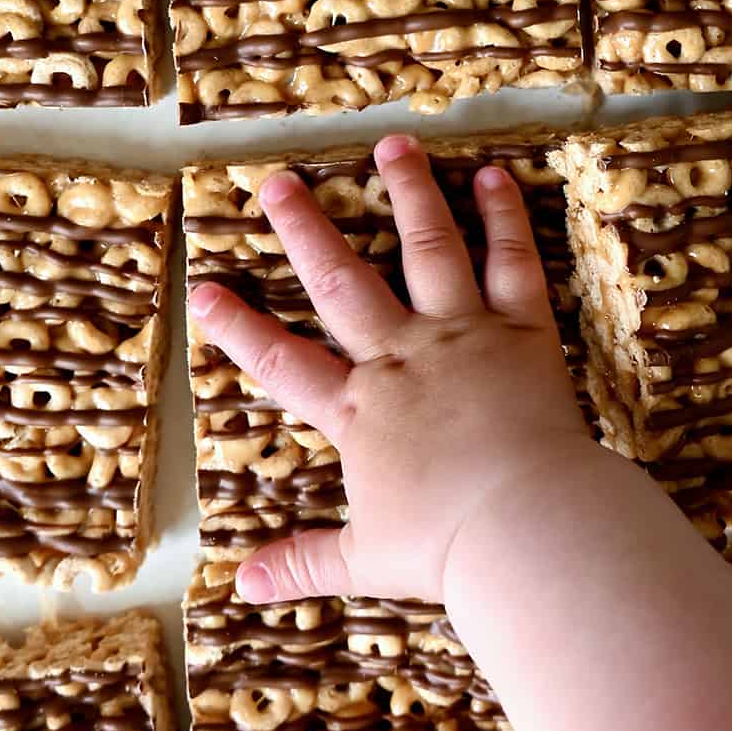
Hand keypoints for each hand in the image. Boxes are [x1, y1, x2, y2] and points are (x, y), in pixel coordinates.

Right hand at [188, 133, 590, 605]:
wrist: (527, 531)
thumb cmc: (447, 551)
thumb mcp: (366, 560)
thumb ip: (305, 562)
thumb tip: (244, 586)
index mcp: (358, 413)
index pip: (283, 363)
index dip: (238, 326)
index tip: (204, 288)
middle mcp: (400, 359)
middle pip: (343, 282)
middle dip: (306, 229)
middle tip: (278, 181)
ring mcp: (460, 337)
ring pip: (427, 249)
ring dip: (407, 193)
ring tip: (392, 144)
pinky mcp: (520, 332)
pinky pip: (510, 264)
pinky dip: (503, 218)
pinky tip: (494, 178)